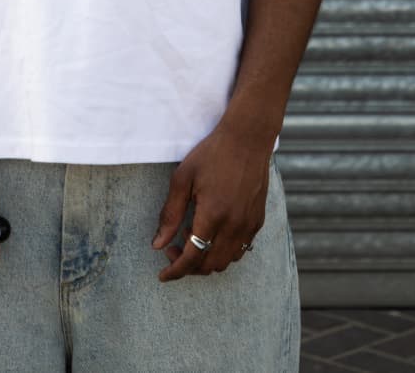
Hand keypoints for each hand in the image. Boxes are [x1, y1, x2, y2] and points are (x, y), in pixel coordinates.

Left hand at [151, 124, 270, 280]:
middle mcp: (234, 226)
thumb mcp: (182, 178)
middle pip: (209, 265)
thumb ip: (170, 214)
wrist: (247, 139)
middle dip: (188, 265)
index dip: (175, 271)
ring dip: (206, 260)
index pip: (192, 258)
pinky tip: (212, 232)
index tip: (163, 275)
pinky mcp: (258, 221)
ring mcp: (249, 225)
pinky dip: (223, 252)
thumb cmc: (212, 154)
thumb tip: (157, 244)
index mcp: (212, 215)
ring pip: (227, 262)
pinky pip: (241, 250)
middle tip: (172, 247)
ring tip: (192, 236)